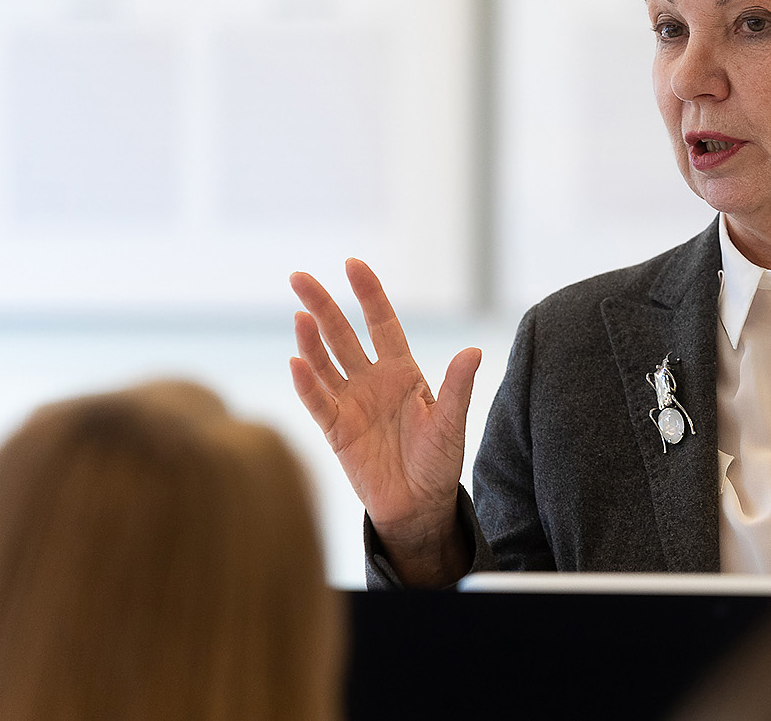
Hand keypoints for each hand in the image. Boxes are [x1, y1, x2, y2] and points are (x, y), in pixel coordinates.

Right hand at [289, 259, 482, 586]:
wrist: (419, 505)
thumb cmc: (438, 462)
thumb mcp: (452, 423)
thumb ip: (458, 387)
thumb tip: (474, 350)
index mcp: (402, 372)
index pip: (382, 323)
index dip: (369, 294)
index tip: (352, 264)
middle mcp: (372, 381)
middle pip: (343, 335)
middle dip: (323, 305)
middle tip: (300, 277)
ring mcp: (350, 403)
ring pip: (325, 363)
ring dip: (310, 340)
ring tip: (299, 314)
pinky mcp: (336, 431)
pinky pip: (318, 403)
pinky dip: (307, 384)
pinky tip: (297, 363)